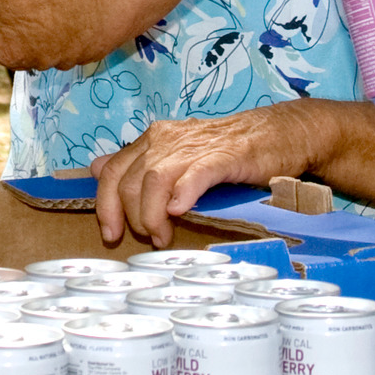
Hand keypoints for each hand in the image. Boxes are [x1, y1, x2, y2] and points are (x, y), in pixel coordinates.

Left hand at [93, 104, 326, 247]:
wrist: (279, 134)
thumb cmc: (227, 150)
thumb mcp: (175, 153)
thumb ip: (136, 162)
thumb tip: (95, 168)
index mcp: (153, 139)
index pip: (112, 172)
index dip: (105, 206)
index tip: (111, 235)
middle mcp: (166, 139)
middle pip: (129, 181)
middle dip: (131, 218)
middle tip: (148, 240)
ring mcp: (195, 147)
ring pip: (154, 180)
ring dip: (152, 215)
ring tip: (163, 237)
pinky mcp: (224, 156)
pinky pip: (195, 174)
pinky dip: (183, 193)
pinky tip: (181, 211)